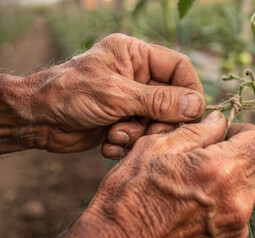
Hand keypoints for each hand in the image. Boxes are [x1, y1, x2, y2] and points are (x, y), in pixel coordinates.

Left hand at [1, 33, 203, 152]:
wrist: (36, 120)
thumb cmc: (69, 94)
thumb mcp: (116, 95)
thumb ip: (158, 100)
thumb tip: (196, 105)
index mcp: (136, 55)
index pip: (179, 68)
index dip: (189, 91)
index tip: (190, 114)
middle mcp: (138, 76)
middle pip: (174, 99)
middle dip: (160, 121)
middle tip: (147, 132)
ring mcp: (132, 99)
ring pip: (160, 121)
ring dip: (142, 134)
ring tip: (118, 136)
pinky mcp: (125, 120)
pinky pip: (143, 134)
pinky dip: (129, 143)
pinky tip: (110, 142)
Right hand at [64, 111, 254, 237]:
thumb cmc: (129, 195)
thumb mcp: (155, 149)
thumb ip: (196, 130)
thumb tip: (219, 120)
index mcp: (219, 171)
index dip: (246, 132)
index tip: (226, 134)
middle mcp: (235, 201)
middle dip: (243, 152)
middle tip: (214, 152)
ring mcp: (235, 225)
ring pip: (253, 188)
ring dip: (236, 176)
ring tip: (202, 178)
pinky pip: (241, 209)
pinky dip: (228, 199)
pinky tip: (199, 199)